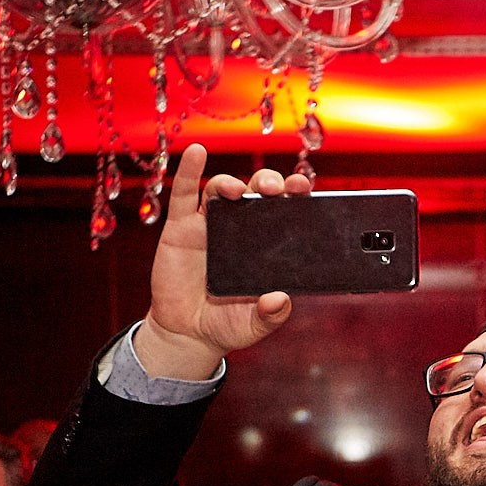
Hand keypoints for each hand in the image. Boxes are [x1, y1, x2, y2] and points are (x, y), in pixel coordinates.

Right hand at [137, 143, 310, 378]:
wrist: (186, 332)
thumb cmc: (226, 323)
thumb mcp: (254, 325)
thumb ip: (271, 315)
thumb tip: (281, 301)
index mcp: (265, 245)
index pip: (285, 212)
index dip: (295, 195)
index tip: (303, 188)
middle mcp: (240, 228)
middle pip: (257, 192)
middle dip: (268, 182)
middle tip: (274, 189)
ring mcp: (210, 224)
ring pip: (223, 189)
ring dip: (232, 182)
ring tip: (238, 191)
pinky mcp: (181, 227)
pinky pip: (184, 193)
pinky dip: (189, 170)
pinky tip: (196, 153)